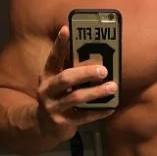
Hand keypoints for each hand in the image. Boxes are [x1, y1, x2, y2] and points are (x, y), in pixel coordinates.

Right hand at [36, 26, 116, 141]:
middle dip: (86, 73)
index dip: (59, 44)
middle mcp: (47, 90)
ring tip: (113, 87)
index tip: (66, 29)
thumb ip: (72, 72)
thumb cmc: (58, 98)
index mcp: (47, 76)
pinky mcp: (62, 122)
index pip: (53, 58)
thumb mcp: (58, 83)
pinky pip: (84, 116)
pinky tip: (111, 107)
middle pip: (66, 79)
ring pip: (76, 98)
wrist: (43, 126)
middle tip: (104, 70)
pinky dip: (99, 111)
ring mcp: (53, 107)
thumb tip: (97, 58)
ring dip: (96, 92)